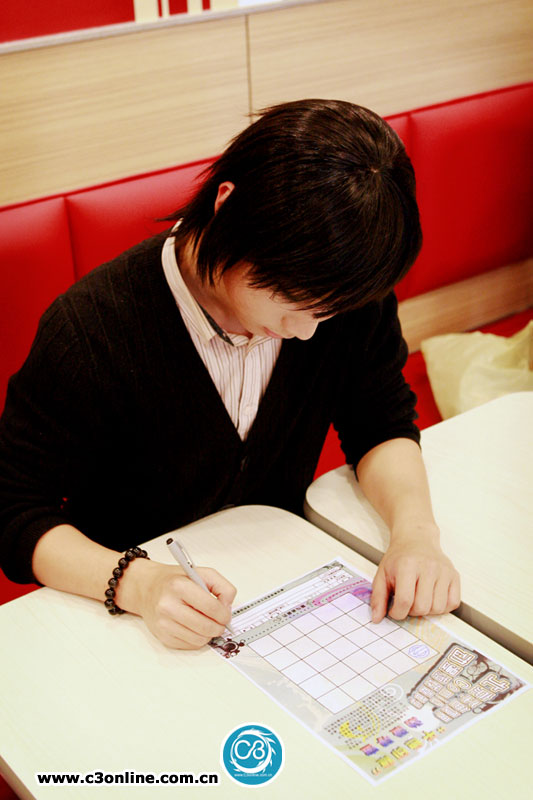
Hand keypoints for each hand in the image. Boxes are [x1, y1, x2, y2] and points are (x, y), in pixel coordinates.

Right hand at [122, 559, 236, 648]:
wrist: (147, 588)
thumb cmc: (174, 580)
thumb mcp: (201, 572)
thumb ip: (221, 586)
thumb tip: (228, 607)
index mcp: (179, 586)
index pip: (211, 607)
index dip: (224, 614)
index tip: (226, 614)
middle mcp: (168, 606)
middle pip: (206, 627)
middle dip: (219, 626)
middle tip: (220, 621)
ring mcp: (164, 623)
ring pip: (199, 639)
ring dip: (209, 633)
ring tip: (207, 622)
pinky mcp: (163, 636)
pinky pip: (190, 645)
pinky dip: (197, 638)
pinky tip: (194, 627)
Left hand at [370, 528, 459, 622]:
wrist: (416, 539)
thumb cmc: (399, 557)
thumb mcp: (382, 574)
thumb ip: (378, 597)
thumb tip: (376, 618)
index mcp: (407, 565)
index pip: (404, 600)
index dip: (397, 612)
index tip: (394, 610)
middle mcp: (428, 567)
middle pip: (422, 607)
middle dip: (411, 611)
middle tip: (407, 602)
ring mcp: (444, 571)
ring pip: (438, 608)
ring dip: (427, 610)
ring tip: (419, 598)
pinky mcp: (454, 575)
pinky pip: (453, 603)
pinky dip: (442, 607)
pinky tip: (432, 598)